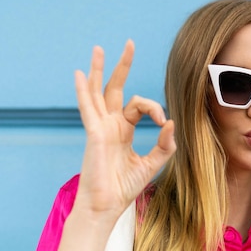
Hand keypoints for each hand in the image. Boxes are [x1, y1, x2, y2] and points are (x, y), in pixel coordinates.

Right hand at [73, 40, 175, 219]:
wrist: (106, 206)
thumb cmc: (124, 188)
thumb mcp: (152, 164)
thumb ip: (164, 145)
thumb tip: (171, 122)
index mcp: (123, 131)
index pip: (138, 105)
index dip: (154, 108)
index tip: (164, 123)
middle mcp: (110, 125)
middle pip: (114, 89)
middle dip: (122, 66)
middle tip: (129, 43)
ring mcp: (100, 128)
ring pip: (97, 92)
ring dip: (99, 70)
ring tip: (98, 48)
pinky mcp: (94, 134)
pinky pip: (88, 108)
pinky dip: (83, 91)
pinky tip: (78, 74)